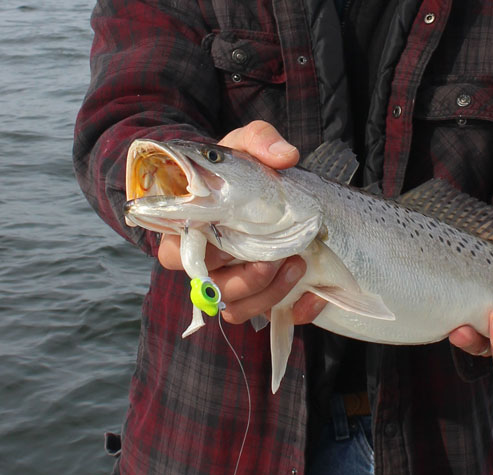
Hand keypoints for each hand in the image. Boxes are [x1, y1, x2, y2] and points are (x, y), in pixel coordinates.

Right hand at [157, 120, 326, 325]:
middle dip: (249, 279)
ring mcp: (233, 283)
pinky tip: (316, 294)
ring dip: (270, 294)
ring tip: (298, 264)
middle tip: (279, 256)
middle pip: (213, 290)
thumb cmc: (237, 169)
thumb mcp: (245, 145)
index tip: (233, 238)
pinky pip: (274, 318)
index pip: (176, 256)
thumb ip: (259, 140)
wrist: (255, 186)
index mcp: (188, 230)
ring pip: (237, 310)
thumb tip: (285, 155)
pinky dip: (296, 310)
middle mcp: (205, 264)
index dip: (204, 255)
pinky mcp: (263, 295)